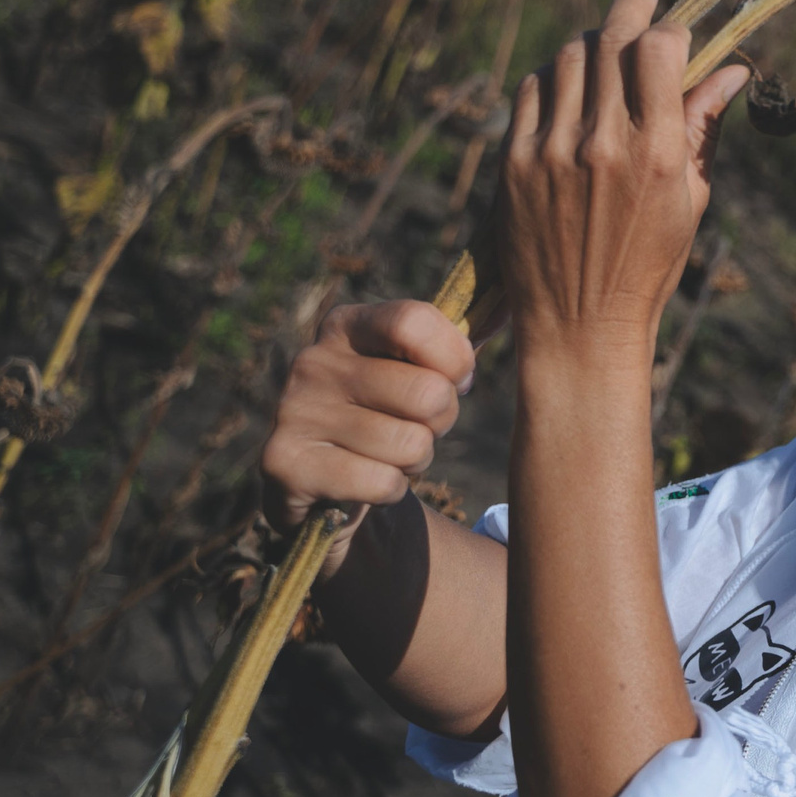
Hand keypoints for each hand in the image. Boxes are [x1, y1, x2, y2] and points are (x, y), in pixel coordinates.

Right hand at [260, 300, 475, 574]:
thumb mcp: (415, 369)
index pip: (415, 322)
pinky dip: (391, 489)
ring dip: (416, 459)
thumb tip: (510, 307)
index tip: (456, 379)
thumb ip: (455, 343)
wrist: (325, 484)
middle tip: (419, 426)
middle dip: (442, 419)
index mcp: (346, 325)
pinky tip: (366, 480)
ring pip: (410, 444)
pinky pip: (383, 483)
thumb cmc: (388, 414)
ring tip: (388, 453)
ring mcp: (293, 412)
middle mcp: (313, 361)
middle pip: (427, 392)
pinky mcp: (285, 464)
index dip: (455, 359)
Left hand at [499, 0, 749, 363]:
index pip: (659, 49)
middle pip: (612, 41)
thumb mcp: (690, 200)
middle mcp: (602, 144)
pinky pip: (532, 90)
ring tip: (606, 48)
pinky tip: (569, 86)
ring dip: (592, 42)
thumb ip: (702, 128)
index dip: (671, 29)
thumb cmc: (648, 267)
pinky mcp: (513, 162)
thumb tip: (729, 72)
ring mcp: (551, 150)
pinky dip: (554, 76)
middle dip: (631, 11)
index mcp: (657, 154)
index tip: (676, 31)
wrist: (579, 327)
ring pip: (569, 57)